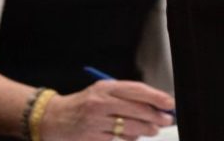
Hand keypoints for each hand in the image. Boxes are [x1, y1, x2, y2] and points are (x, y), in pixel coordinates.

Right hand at [41, 79, 174, 139]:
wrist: (55, 119)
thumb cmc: (83, 104)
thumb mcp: (102, 92)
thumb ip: (125, 96)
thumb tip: (153, 104)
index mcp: (105, 88)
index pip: (136, 90)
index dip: (155, 97)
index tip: (169, 102)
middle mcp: (101, 102)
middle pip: (135, 109)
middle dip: (155, 116)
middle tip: (166, 119)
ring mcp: (96, 121)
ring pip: (129, 127)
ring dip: (145, 129)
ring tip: (153, 129)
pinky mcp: (94, 138)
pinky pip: (118, 139)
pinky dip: (130, 138)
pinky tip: (135, 136)